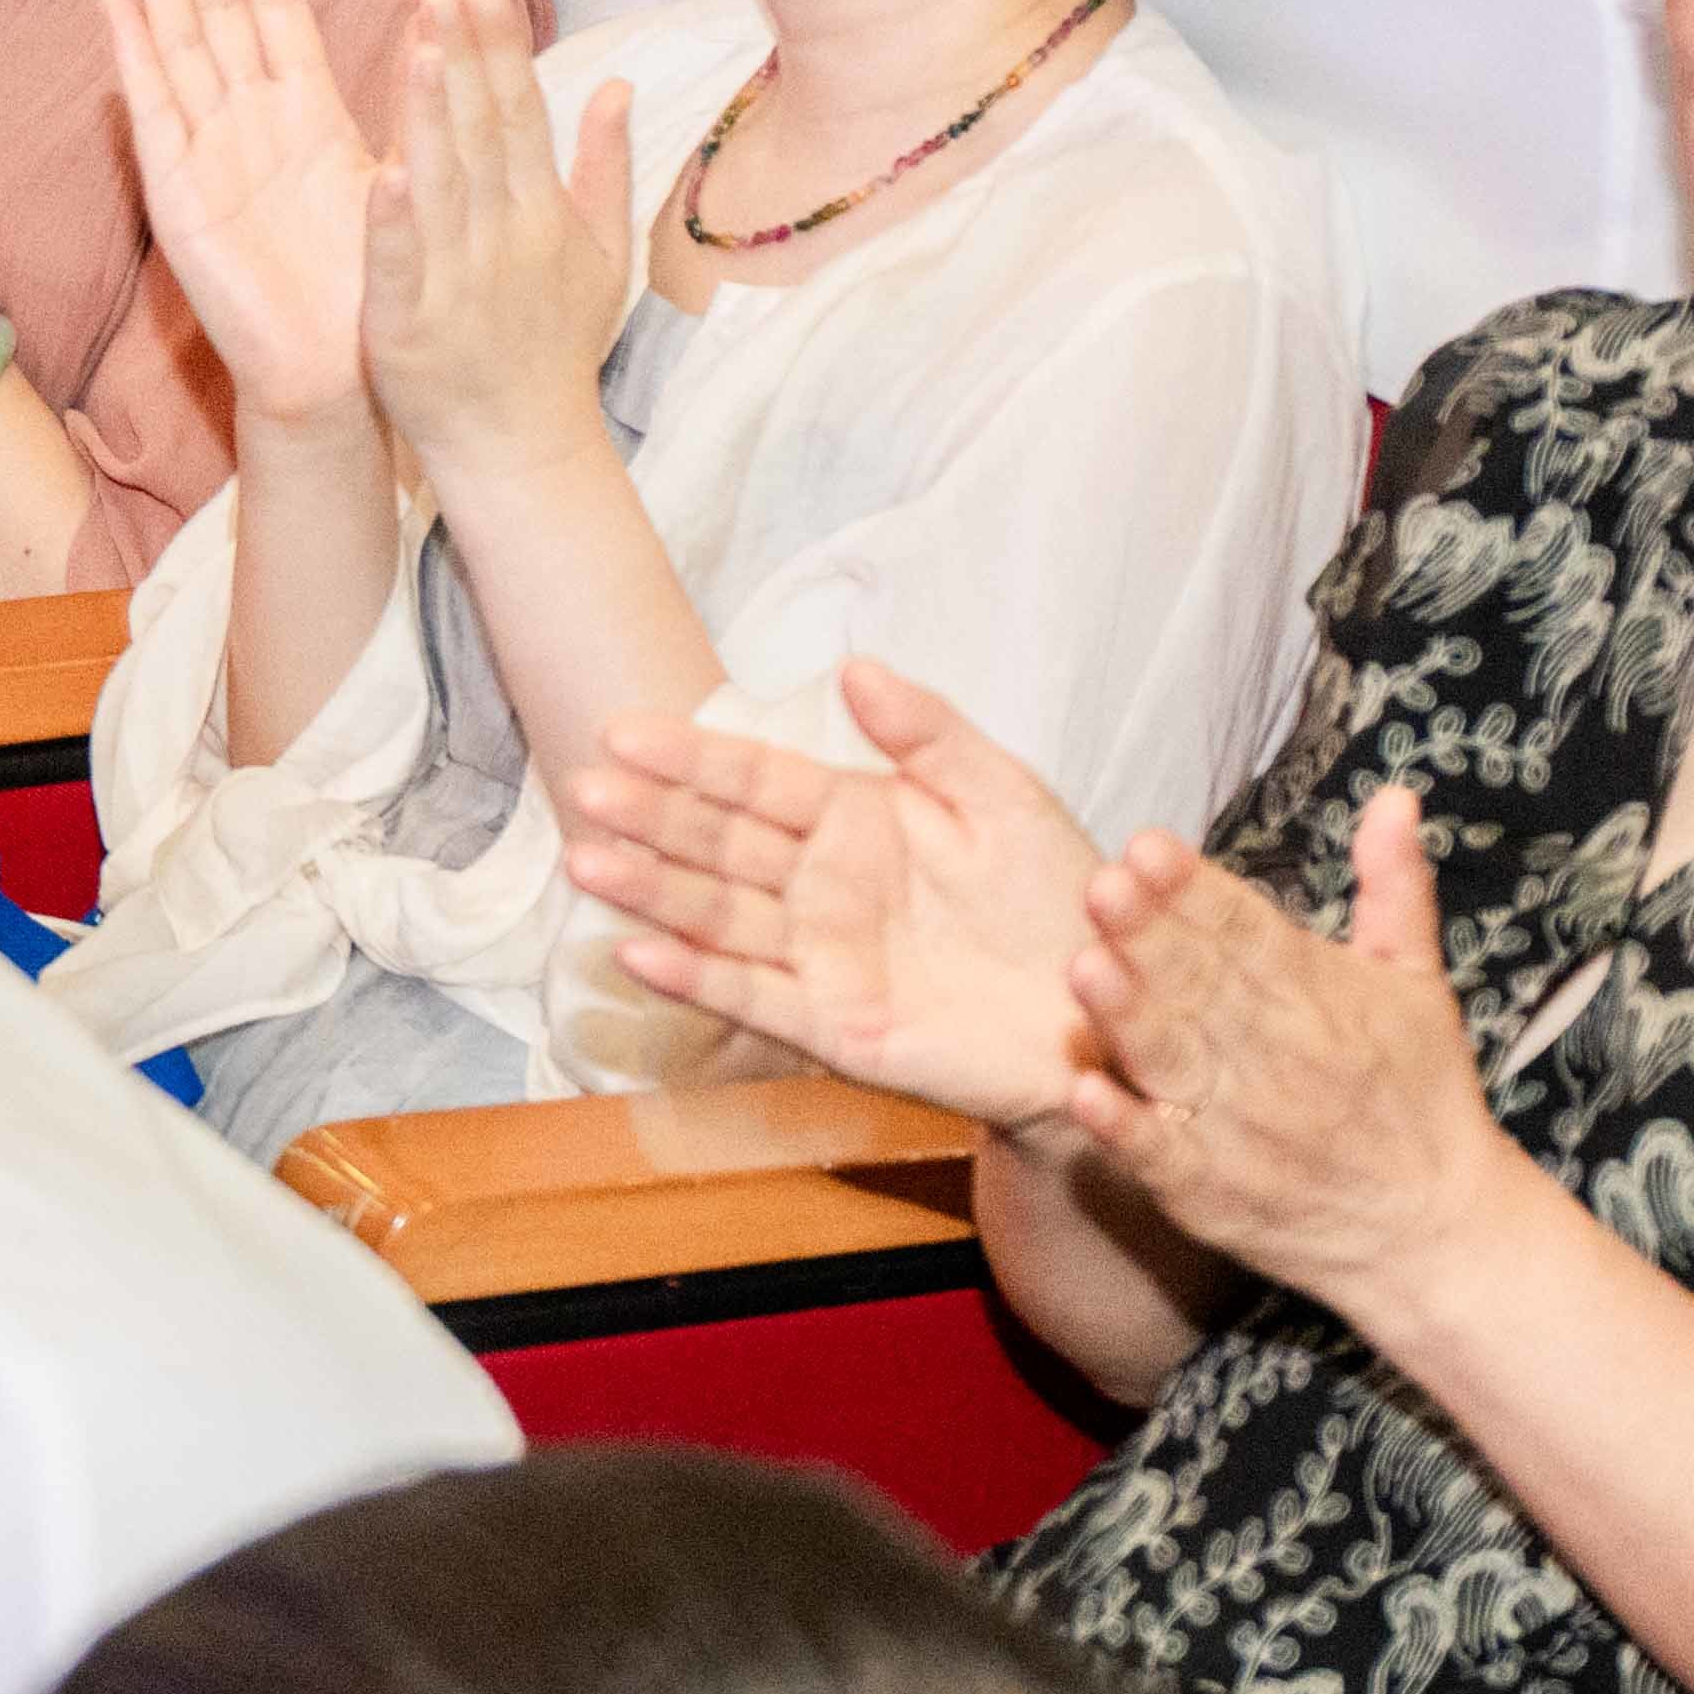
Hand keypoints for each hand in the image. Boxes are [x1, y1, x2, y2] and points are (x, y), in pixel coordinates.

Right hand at [98, 0, 387, 440]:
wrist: (337, 371)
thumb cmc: (369, 278)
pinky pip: (153, 118)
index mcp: (302, 108)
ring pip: (181, 46)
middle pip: (215, 8)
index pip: (272, 2)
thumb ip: (404, 93)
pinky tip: (118, 8)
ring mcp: (207, 154)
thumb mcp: (398, 167)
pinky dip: (135, 63)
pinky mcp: (180, 199)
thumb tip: (436, 9)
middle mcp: (248, 120)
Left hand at [362, 0, 635, 484]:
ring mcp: (458, 282)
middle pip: (484, 134)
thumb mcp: (603, 256)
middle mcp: (504, 237)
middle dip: (467, 58)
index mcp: (542, 214)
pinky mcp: (409, 328)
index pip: (522, 114)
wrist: (522, 447)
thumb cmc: (554, 347)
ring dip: (433, 117)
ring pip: (443, 186)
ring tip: (421, 46)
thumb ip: (605, 167)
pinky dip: (392, 224)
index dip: (503, 50)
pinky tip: (382, 174)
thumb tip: (618, 83)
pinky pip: (400, 267)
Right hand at [558, 660, 1121, 1130]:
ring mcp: (822, 956)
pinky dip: (696, 978)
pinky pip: (755, 997)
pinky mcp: (838, 1026)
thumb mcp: (1002, 793)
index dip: (691, 757)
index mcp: (855, 817)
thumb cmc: (1059, 896)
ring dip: (651, 891)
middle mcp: (823, 885)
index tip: (624, 730)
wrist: (1110, 1007)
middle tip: (584, 787)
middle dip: (652, 816)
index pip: (755, 779)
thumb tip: (855, 667)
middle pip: (720, 843)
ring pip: (718, 916)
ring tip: (588, 861)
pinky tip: (639, 953)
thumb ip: (928, 733)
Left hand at [1052, 783, 1521, 1313]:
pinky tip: (1086, 1091)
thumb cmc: (1422, 1097)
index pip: (1249, 933)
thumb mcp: (1419, 983)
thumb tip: (1393, 793)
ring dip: (1129, 1019)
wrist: (1435, 1236)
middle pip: (1203, 989)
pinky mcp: (1212, 1195)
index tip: (1148, 845)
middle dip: (1151, 938)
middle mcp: (1280, 1059)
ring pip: (1174, 1064)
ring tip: (1085, 969)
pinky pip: (1162, 1158)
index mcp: (1323, 999)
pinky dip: (1126, 1127)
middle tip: (1101, 887)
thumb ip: (1394, 887)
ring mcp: (1241, 1131)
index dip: (1197, 892)